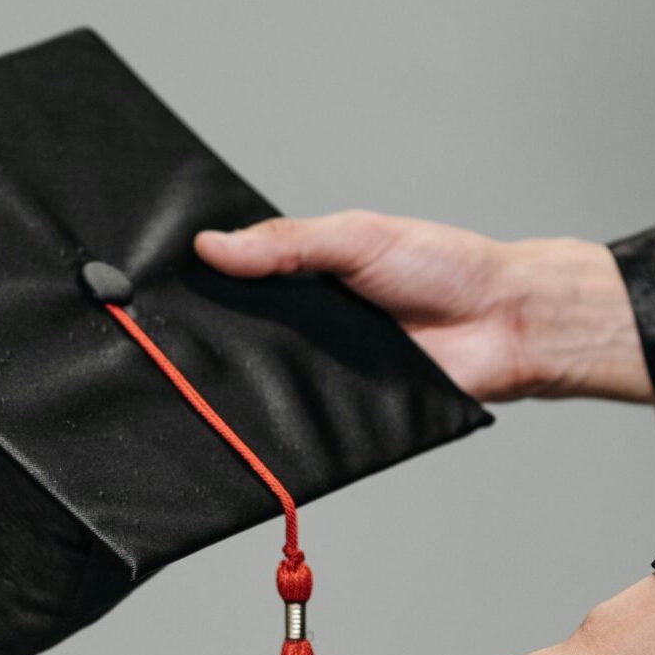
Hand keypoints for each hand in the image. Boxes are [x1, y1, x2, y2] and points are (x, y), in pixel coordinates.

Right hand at [195, 211, 652, 405]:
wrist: (503, 325)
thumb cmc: (445, 268)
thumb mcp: (357, 236)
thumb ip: (286, 242)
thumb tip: (210, 245)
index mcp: (302, 277)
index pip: (234, 283)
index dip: (198, 286)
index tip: (150, 289)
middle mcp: (302, 325)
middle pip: (237, 335)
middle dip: (203, 338)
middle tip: (159, 339)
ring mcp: (316, 370)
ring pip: (257, 380)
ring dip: (233, 381)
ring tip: (188, 379)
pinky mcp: (334, 411)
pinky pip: (293, 418)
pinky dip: (272, 418)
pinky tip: (243, 412)